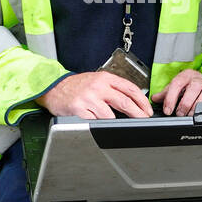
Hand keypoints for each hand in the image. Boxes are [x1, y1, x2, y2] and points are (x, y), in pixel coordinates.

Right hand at [38, 72, 153, 119]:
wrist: (54, 88)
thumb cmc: (76, 86)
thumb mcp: (97, 80)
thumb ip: (113, 88)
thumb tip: (133, 101)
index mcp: (105, 78)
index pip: (130, 88)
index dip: (142, 101)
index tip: (147, 109)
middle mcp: (98, 87)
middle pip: (124, 102)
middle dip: (137, 113)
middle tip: (143, 119)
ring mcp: (89, 98)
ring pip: (110, 115)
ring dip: (115, 121)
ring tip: (114, 122)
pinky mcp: (80, 109)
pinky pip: (95, 121)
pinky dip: (98, 123)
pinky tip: (97, 121)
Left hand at [152, 70, 201, 116]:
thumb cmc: (191, 86)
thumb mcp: (178, 86)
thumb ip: (166, 93)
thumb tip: (154, 98)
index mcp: (187, 75)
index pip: (177, 84)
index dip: (171, 98)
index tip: (167, 110)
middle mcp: (200, 79)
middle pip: (192, 90)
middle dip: (184, 105)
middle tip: (179, 114)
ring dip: (195, 109)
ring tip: (189, 115)